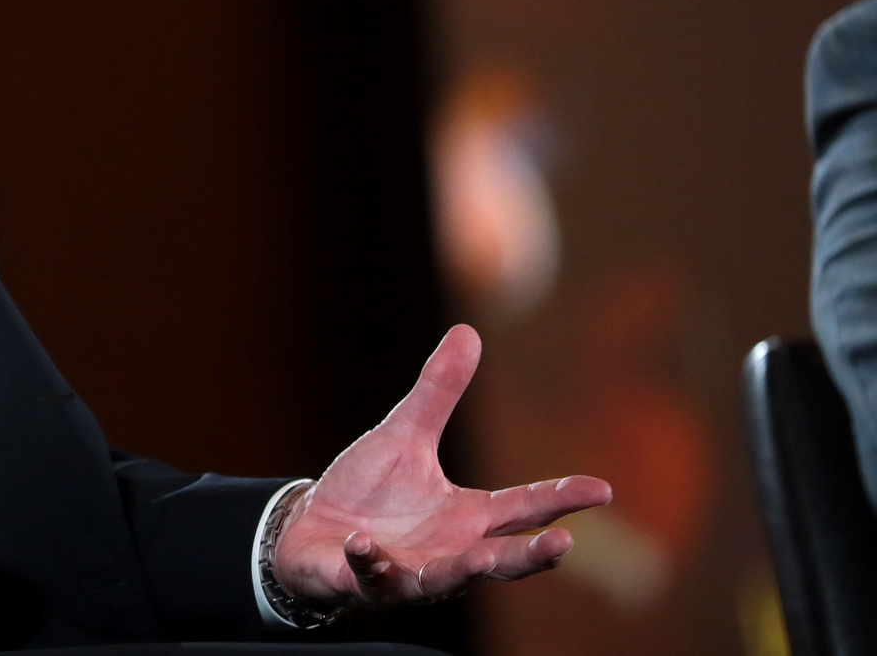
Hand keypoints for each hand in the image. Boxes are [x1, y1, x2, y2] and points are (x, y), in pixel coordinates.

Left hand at [272, 325, 610, 608]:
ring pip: (446, 581)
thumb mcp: (404, 435)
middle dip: (530, 556)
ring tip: (482, 557)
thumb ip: (438, 392)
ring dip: (464, 572)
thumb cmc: (367, 490)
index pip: (522, 508)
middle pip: (500, 558)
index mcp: (466, 517)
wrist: (312, 529)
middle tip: (563, 545)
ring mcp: (409, 573)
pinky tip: (362, 544)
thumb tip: (468, 331)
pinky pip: (371, 577)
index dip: (560, 498)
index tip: (602, 489)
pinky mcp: (365, 583)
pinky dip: (369, 563)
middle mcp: (448, 552)